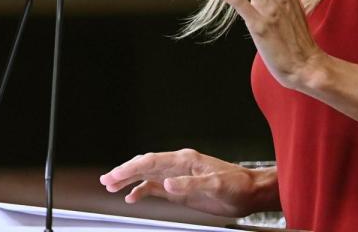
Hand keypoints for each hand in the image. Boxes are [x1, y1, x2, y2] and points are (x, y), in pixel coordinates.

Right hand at [98, 149, 276, 216]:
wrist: (250, 192)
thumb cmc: (237, 185)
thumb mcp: (216, 185)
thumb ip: (190, 184)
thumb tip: (166, 183)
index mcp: (185, 160)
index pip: (152, 161)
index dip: (132, 168)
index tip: (116, 175)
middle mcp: (179, 166)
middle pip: (146, 165)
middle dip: (125, 172)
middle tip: (107, 180)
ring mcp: (179, 177)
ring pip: (148, 175)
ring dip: (130, 180)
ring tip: (111, 186)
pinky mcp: (182, 189)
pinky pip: (157, 187)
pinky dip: (143, 191)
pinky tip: (132, 197)